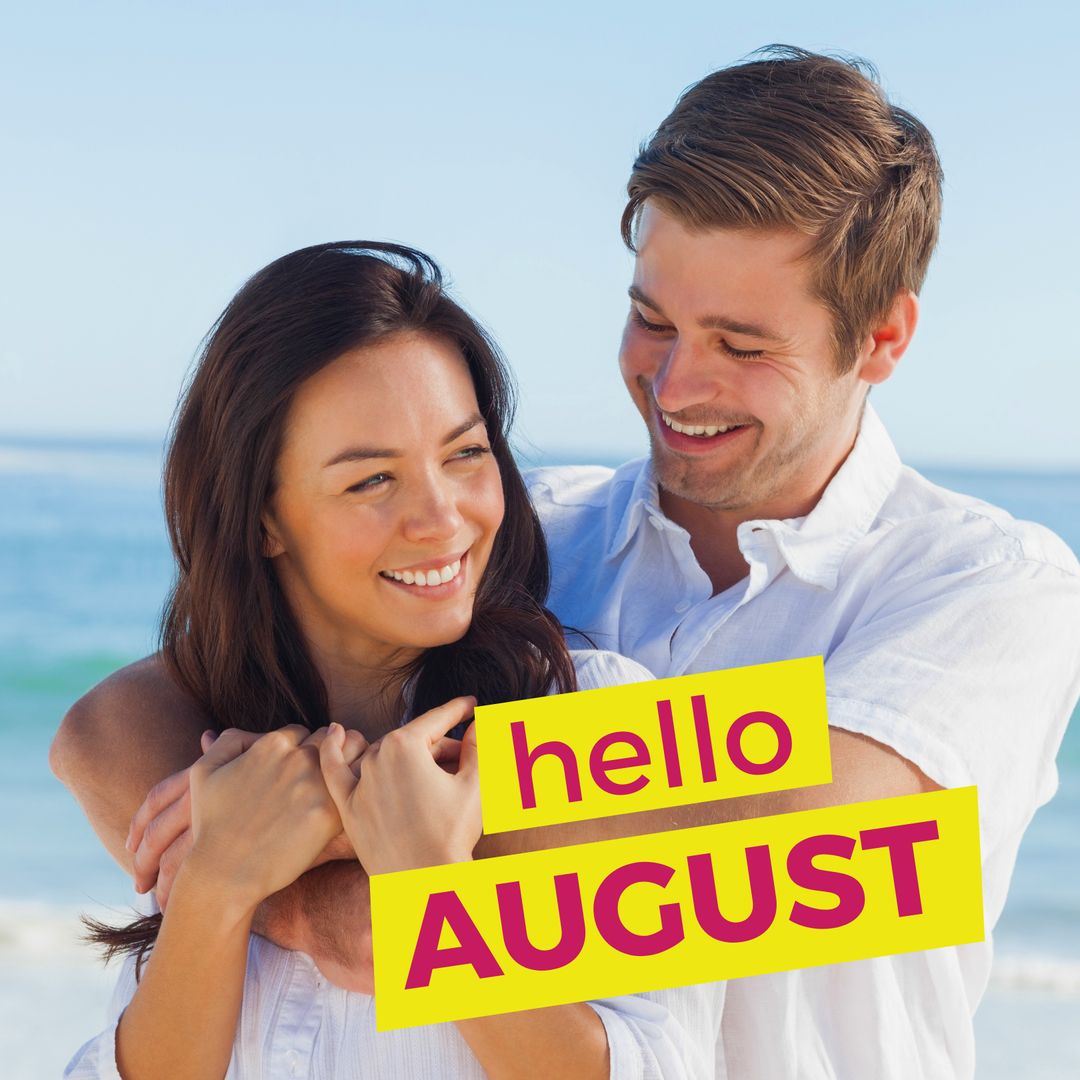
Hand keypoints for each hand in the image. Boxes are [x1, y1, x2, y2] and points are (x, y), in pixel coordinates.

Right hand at [128, 727, 366, 907]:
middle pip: (330, 738)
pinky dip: (357, 788)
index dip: (303, 748)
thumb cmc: (212, 826)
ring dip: (351, 762)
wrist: (224, 872)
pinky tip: (353, 802)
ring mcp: (315, 783)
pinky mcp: (330, 812)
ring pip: (351, 754)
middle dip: (330, 751)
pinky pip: (356, 787)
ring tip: (347, 782)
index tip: (303, 767)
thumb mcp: (204, 773)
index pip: (303, 732)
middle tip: (330, 774)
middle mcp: (296, 758)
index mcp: (272, 745)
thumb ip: (226, 742)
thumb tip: (240, 731)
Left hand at [319, 696, 480, 874]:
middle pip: (413, 742)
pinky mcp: (348, 808)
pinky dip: (332, 751)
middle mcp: (376, 759)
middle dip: (441, 745)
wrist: (425, 884)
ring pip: (385, 756)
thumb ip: (478, 745)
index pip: (436, 720)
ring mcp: (359, 783)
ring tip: (438, 765)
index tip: (472, 705)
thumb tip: (481, 722)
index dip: (458, 710)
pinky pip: (333, 773)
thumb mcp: (474, 784)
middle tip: (466, 755)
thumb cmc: (452, 834)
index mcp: (405, 746)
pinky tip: (335, 732)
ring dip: (409, 755)